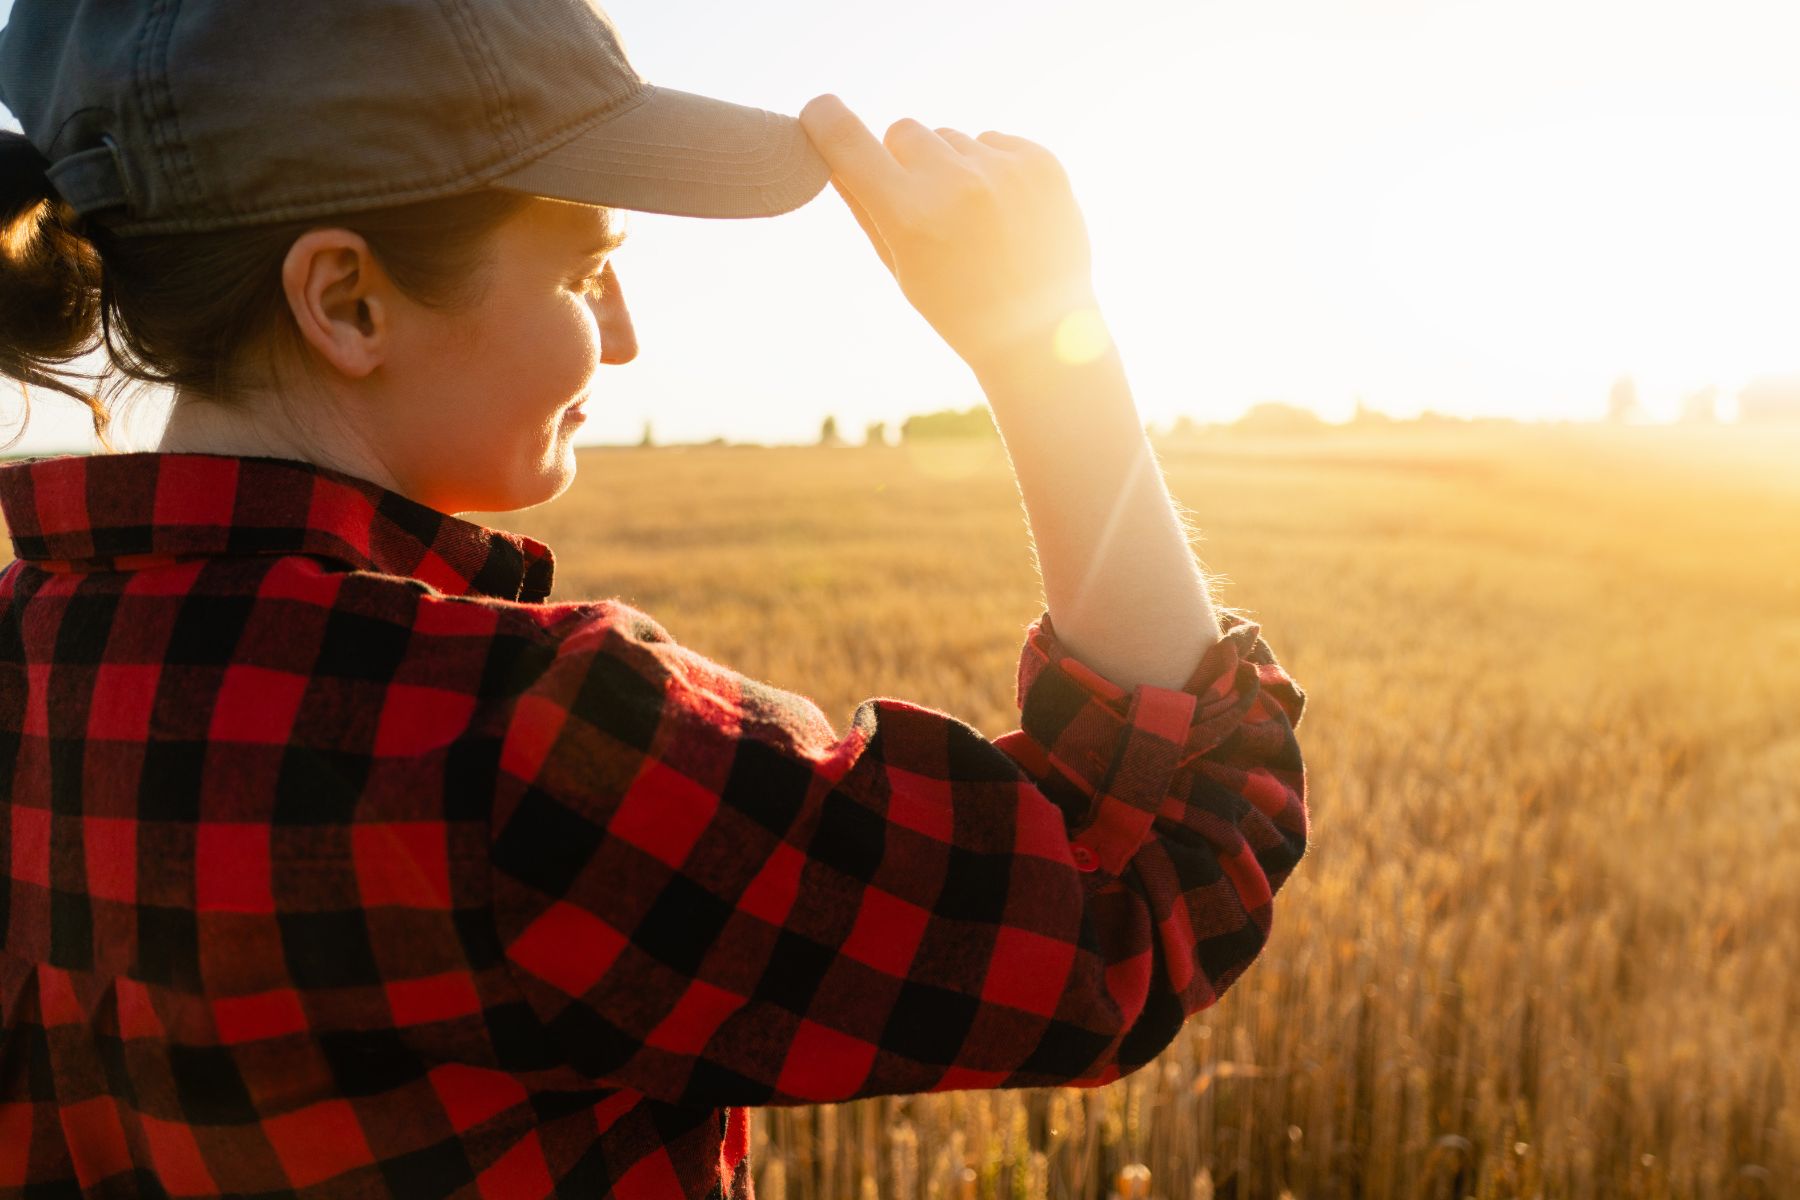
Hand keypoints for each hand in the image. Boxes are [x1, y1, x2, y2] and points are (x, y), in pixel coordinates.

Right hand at [799, 94, 1102, 377]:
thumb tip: (829, 155)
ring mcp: (1002, 168)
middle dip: (904, 160)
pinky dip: (992, 168)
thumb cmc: (959, 308)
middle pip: (902, 130)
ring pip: (950, 137)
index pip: (846, 138)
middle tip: (927, 207)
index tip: (819, 113)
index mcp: (908, 214)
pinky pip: (994, 141)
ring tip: (975, 220)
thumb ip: (864, 207)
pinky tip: (1007, 212)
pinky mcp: (1040, 161)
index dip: (824, 119)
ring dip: (952, 166)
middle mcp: (953, 182)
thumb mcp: (900, 267)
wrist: (1042, 332)